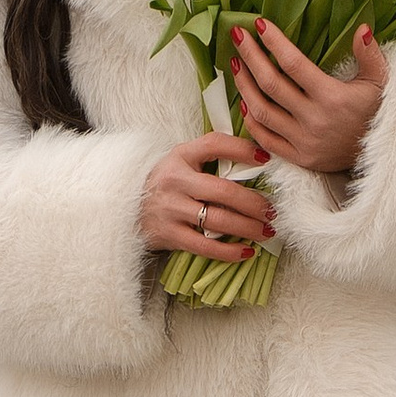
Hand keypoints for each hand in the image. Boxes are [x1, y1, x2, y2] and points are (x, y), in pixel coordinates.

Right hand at [139, 130, 276, 260]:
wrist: (123, 207)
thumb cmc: (163, 183)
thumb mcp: (180, 161)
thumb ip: (209, 158)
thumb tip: (254, 159)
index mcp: (180, 156)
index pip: (214, 144)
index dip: (243, 149)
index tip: (266, 159)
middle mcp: (175, 181)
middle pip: (224, 191)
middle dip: (254, 203)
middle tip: (271, 210)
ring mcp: (171, 209)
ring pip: (218, 220)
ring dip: (249, 228)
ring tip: (266, 230)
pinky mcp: (169, 234)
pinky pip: (205, 246)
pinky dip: (230, 251)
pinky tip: (247, 252)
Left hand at [229, 18, 389, 178]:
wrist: (385, 153)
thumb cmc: (378, 110)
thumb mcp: (380, 81)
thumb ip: (370, 54)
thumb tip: (363, 28)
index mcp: (332, 97)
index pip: (294, 64)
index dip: (274, 42)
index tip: (259, 24)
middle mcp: (314, 120)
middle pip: (270, 84)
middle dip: (250, 56)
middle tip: (237, 35)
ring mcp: (304, 141)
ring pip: (262, 111)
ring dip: (244, 85)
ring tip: (236, 63)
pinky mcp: (299, 158)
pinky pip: (265, 138)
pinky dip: (251, 119)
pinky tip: (244, 100)